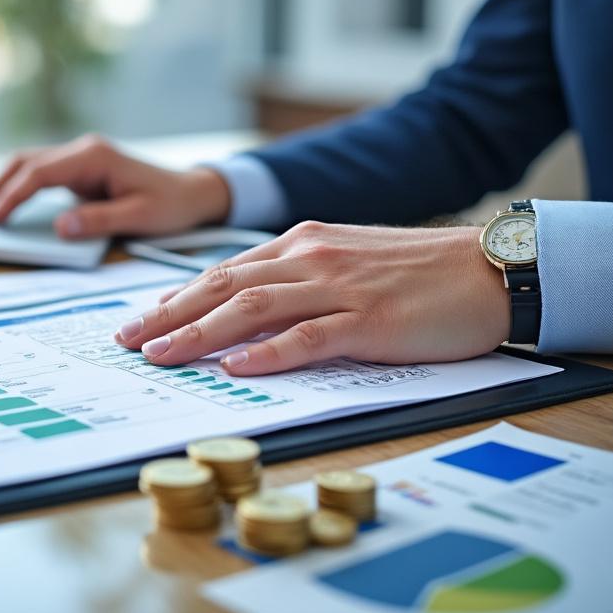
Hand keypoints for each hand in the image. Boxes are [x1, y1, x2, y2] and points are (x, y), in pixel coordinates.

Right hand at [0, 134, 231, 238]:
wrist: (191, 191)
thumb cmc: (170, 204)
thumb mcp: (139, 217)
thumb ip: (99, 221)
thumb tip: (59, 226)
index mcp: (93, 156)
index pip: (40, 173)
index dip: (12, 196)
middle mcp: (83, 150)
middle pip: (26, 162)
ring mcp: (80, 157)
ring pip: (29, 163)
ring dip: (3, 183)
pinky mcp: (80, 169)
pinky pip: (41, 173)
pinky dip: (19, 185)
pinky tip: (4, 202)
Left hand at [113, 221, 509, 374]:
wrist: (485, 267)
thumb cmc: (413, 271)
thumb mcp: (341, 262)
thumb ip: (292, 281)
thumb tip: (241, 315)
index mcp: (300, 244)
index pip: (222, 272)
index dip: (176, 297)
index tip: (140, 319)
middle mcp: (309, 258)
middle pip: (223, 287)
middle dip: (168, 314)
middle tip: (127, 340)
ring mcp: (338, 287)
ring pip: (254, 308)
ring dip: (200, 333)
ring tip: (161, 354)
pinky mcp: (369, 320)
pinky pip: (310, 337)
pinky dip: (270, 353)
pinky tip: (237, 367)